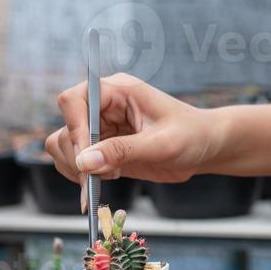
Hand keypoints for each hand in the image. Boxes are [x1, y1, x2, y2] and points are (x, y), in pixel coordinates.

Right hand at [45, 74, 226, 205]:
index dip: (75, 128)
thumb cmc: (192, 136)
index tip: (87, 157)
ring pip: (63, 146)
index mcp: (118, 91)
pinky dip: (83, 176)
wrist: (206, 147)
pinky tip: (108, 178)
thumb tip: (85, 162)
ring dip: (77, 168)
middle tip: (99, 177)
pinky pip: (75, 162)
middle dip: (77, 156)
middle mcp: (104, 107)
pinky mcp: (102, 148)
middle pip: (65, 127)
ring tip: (110, 175)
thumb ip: (123, 151)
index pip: (75, 99)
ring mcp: (101, 127)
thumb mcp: (162, 144)